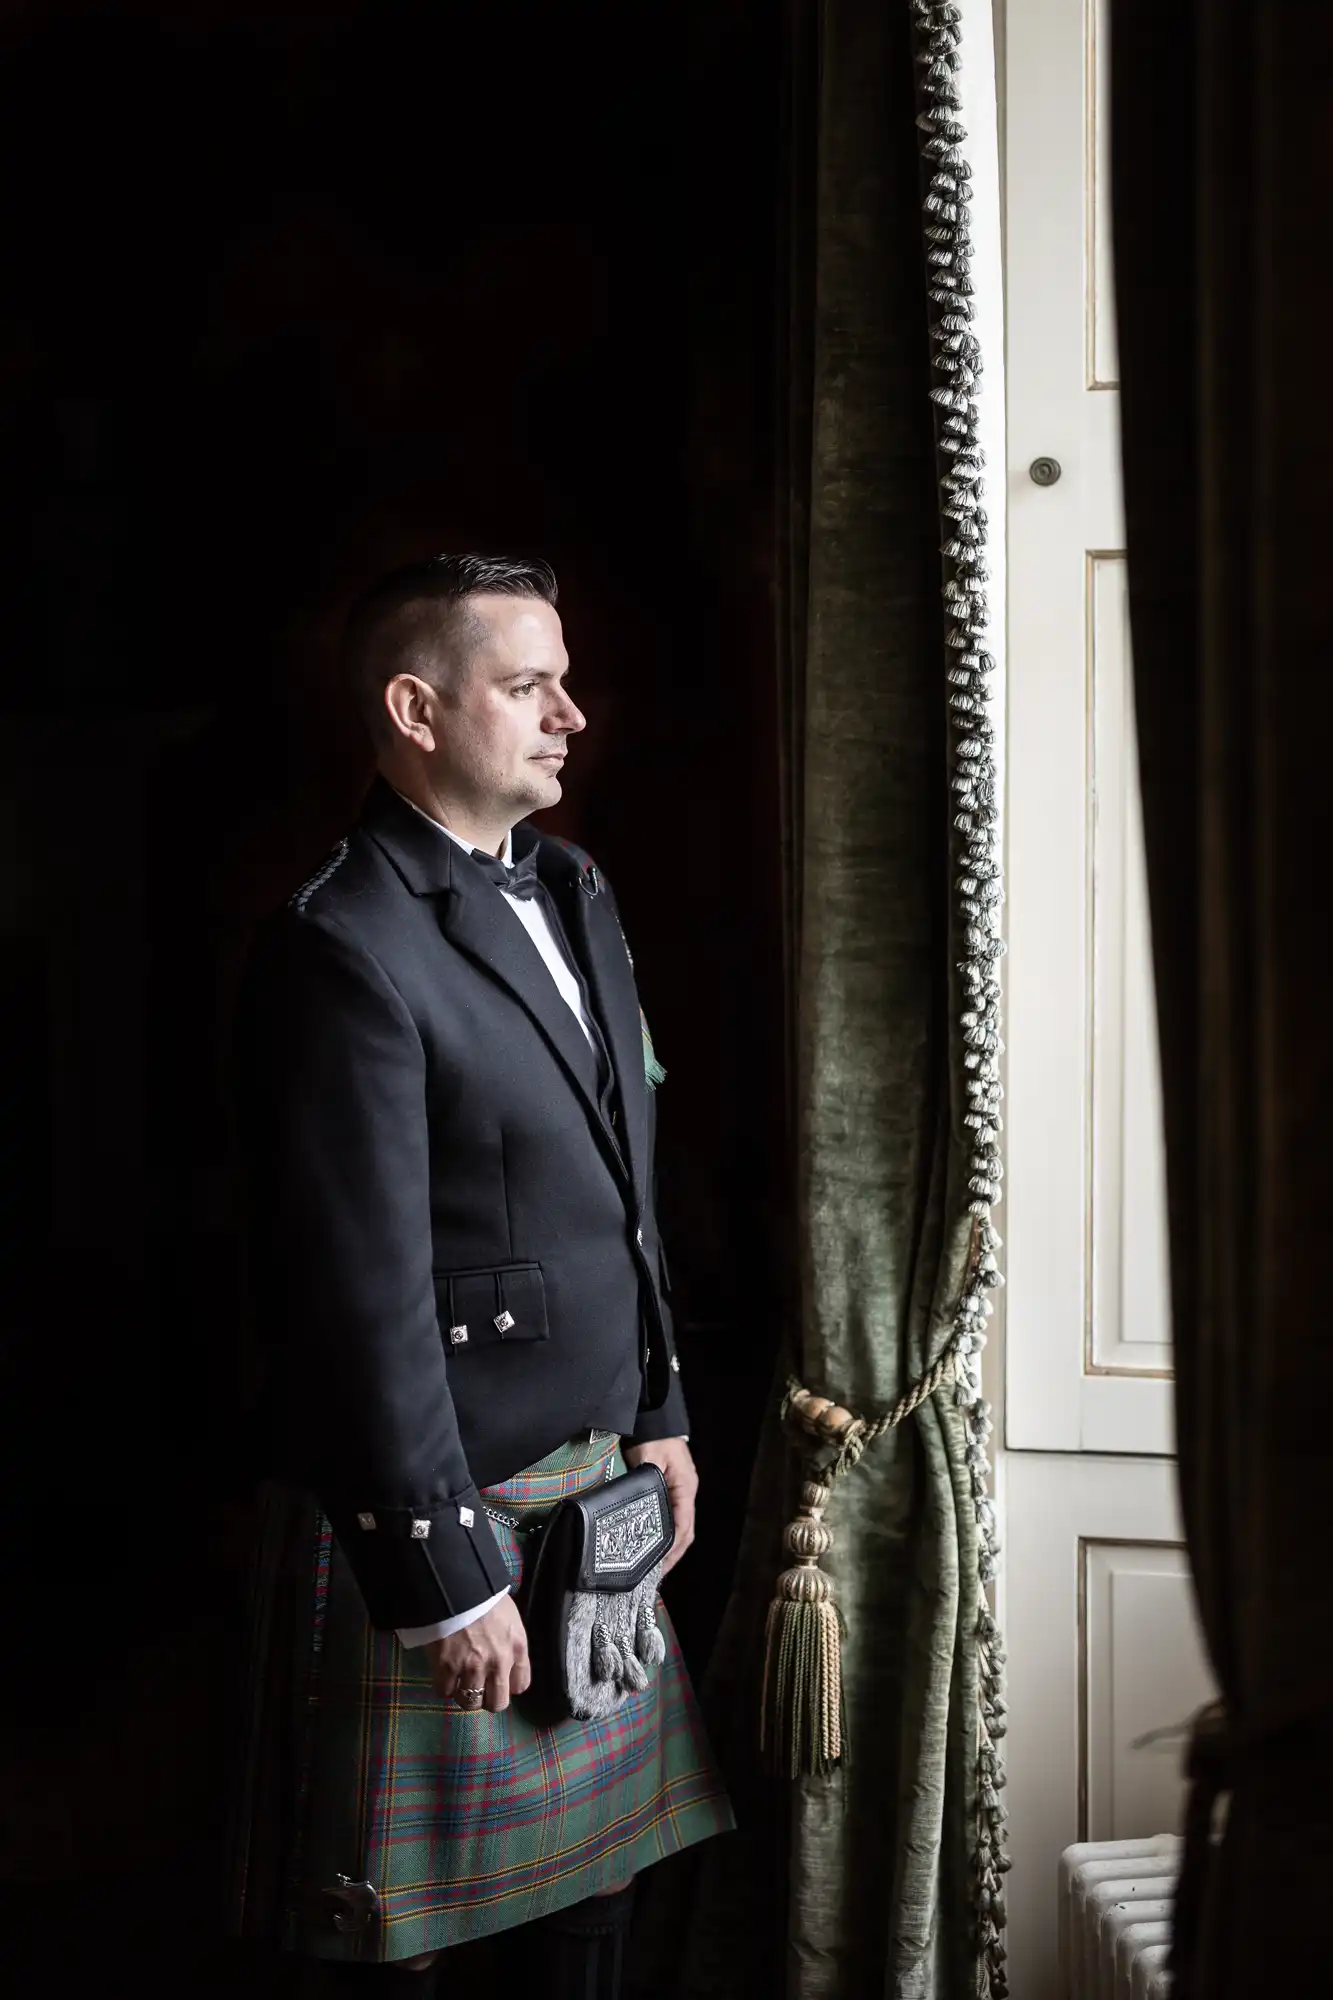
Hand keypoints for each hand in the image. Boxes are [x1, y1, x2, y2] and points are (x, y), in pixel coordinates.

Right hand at [424, 1594, 530, 1710]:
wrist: (454, 1582)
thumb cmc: (483, 1592)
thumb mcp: (508, 1615)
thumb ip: (510, 1641)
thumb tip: (505, 1658)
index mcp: (517, 1646)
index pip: (521, 1685)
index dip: (508, 1685)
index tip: (497, 1679)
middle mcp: (498, 1662)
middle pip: (497, 1703)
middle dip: (487, 1698)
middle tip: (476, 1687)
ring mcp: (471, 1667)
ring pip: (470, 1703)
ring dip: (463, 1694)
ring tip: (458, 1681)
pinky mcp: (446, 1667)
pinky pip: (444, 1692)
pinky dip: (443, 1686)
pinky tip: (443, 1673)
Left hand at [623, 1436, 696, 1576]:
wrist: (654, 1420)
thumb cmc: (653, 1437)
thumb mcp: (651, 1458)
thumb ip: (650, 1482)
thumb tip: (647, 1508)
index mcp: (686, 1487)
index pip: (684, 1523)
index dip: (674, 1546)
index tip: (661, 1564)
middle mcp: (687, 1492)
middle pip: (686, 1531)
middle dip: (674, 1554)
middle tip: (658, 1574)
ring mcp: (680, 1492)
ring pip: (681, 1527)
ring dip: (671, 1547)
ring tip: (656, 1566)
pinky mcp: (672, 1491)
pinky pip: (673, 1518)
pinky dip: (667, 1534)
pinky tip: (656, 1544)